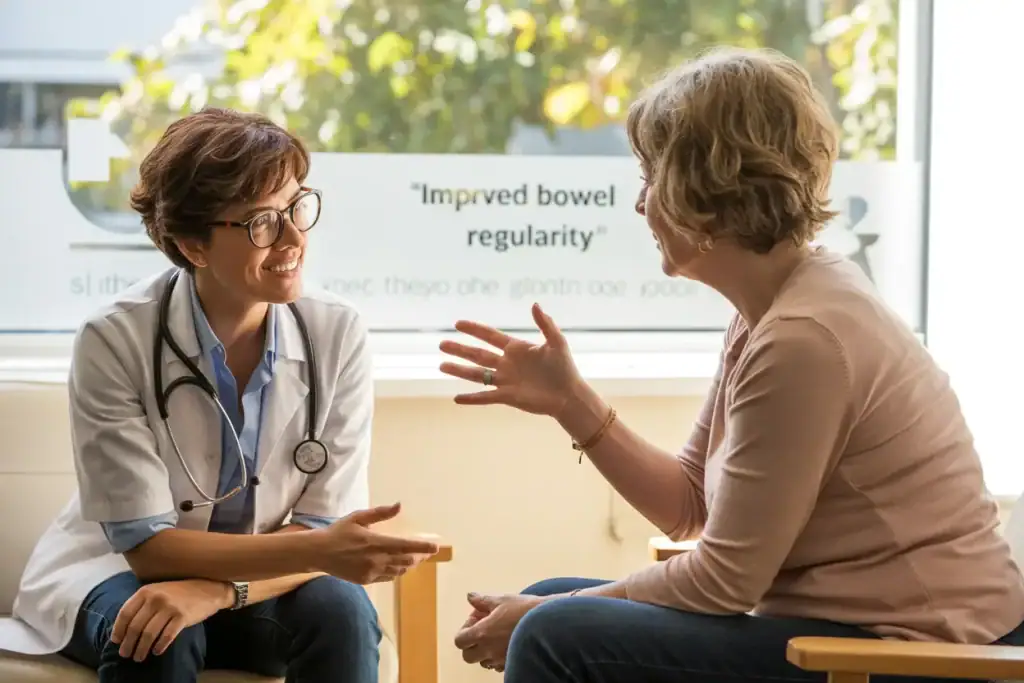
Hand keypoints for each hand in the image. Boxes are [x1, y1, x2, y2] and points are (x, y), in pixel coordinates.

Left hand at [111, 579, 231, 661]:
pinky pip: (166, 636)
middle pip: (135, 626)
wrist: (208, 589)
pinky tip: (157, 651)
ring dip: (141, 649)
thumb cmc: (179, 592)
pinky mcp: (183, 617)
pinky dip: (159, 646)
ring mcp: (170, 607)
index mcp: (146, 591)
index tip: (116, 641)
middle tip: (125, 654)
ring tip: (138, 657)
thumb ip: (142, 604)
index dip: (118, 630)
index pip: (125, 613)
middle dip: (128, 644)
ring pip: (149, 634)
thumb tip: (123, 627)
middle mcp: (156, 598)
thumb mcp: (158, 591)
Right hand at [313, 503, 439, 583]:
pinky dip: (396, 572)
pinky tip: (398, 567)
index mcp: (376, 542)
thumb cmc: (339, 532)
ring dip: (409, 565)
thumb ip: (380, 513)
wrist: (319, 553)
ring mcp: (371, 572)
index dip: (422, 547)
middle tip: (428, 552)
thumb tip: (399, 505)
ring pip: (398, 571)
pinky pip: (387, 578)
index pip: (405, 546)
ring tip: (416, 559)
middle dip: (419, 557)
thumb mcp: (358, 517)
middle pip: (406, 560)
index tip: (435, 547)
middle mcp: (376, 560)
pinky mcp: (366, 580)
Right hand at [439, 303, 582, 417]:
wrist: (569, 394)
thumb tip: (534, 304)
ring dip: (459, 370)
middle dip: (459, 349)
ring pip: (477, 375)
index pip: (490, 336)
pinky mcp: (507, 397)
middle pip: (478, 354)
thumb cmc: (564, 367)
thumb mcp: (556, 342)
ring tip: (441, 366)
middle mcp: (506, 363)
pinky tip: (456, 399)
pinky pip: (485, 397)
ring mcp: (505, 381)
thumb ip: (545, 324)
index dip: (474, 329)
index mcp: (516, 348)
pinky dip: (471, 399)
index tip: (458, 323)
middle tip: (442, 344)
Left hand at [454, 592, 544, 671]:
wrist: (549, 622)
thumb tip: (471, 597)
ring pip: (483, 662)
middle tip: (482, 630)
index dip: (464, 630)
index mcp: (482, 633)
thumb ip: (483, 601)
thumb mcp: (502, 600)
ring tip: (496, 636)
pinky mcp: (512, 663)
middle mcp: (489, 650)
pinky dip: (497, 657)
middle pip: (468, 655)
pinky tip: (507, 644)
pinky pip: (498, 665)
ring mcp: (500, 659)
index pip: (460, 640)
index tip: (476, 620)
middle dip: (471, 644)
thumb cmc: (525, 610)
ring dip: (485, 651)